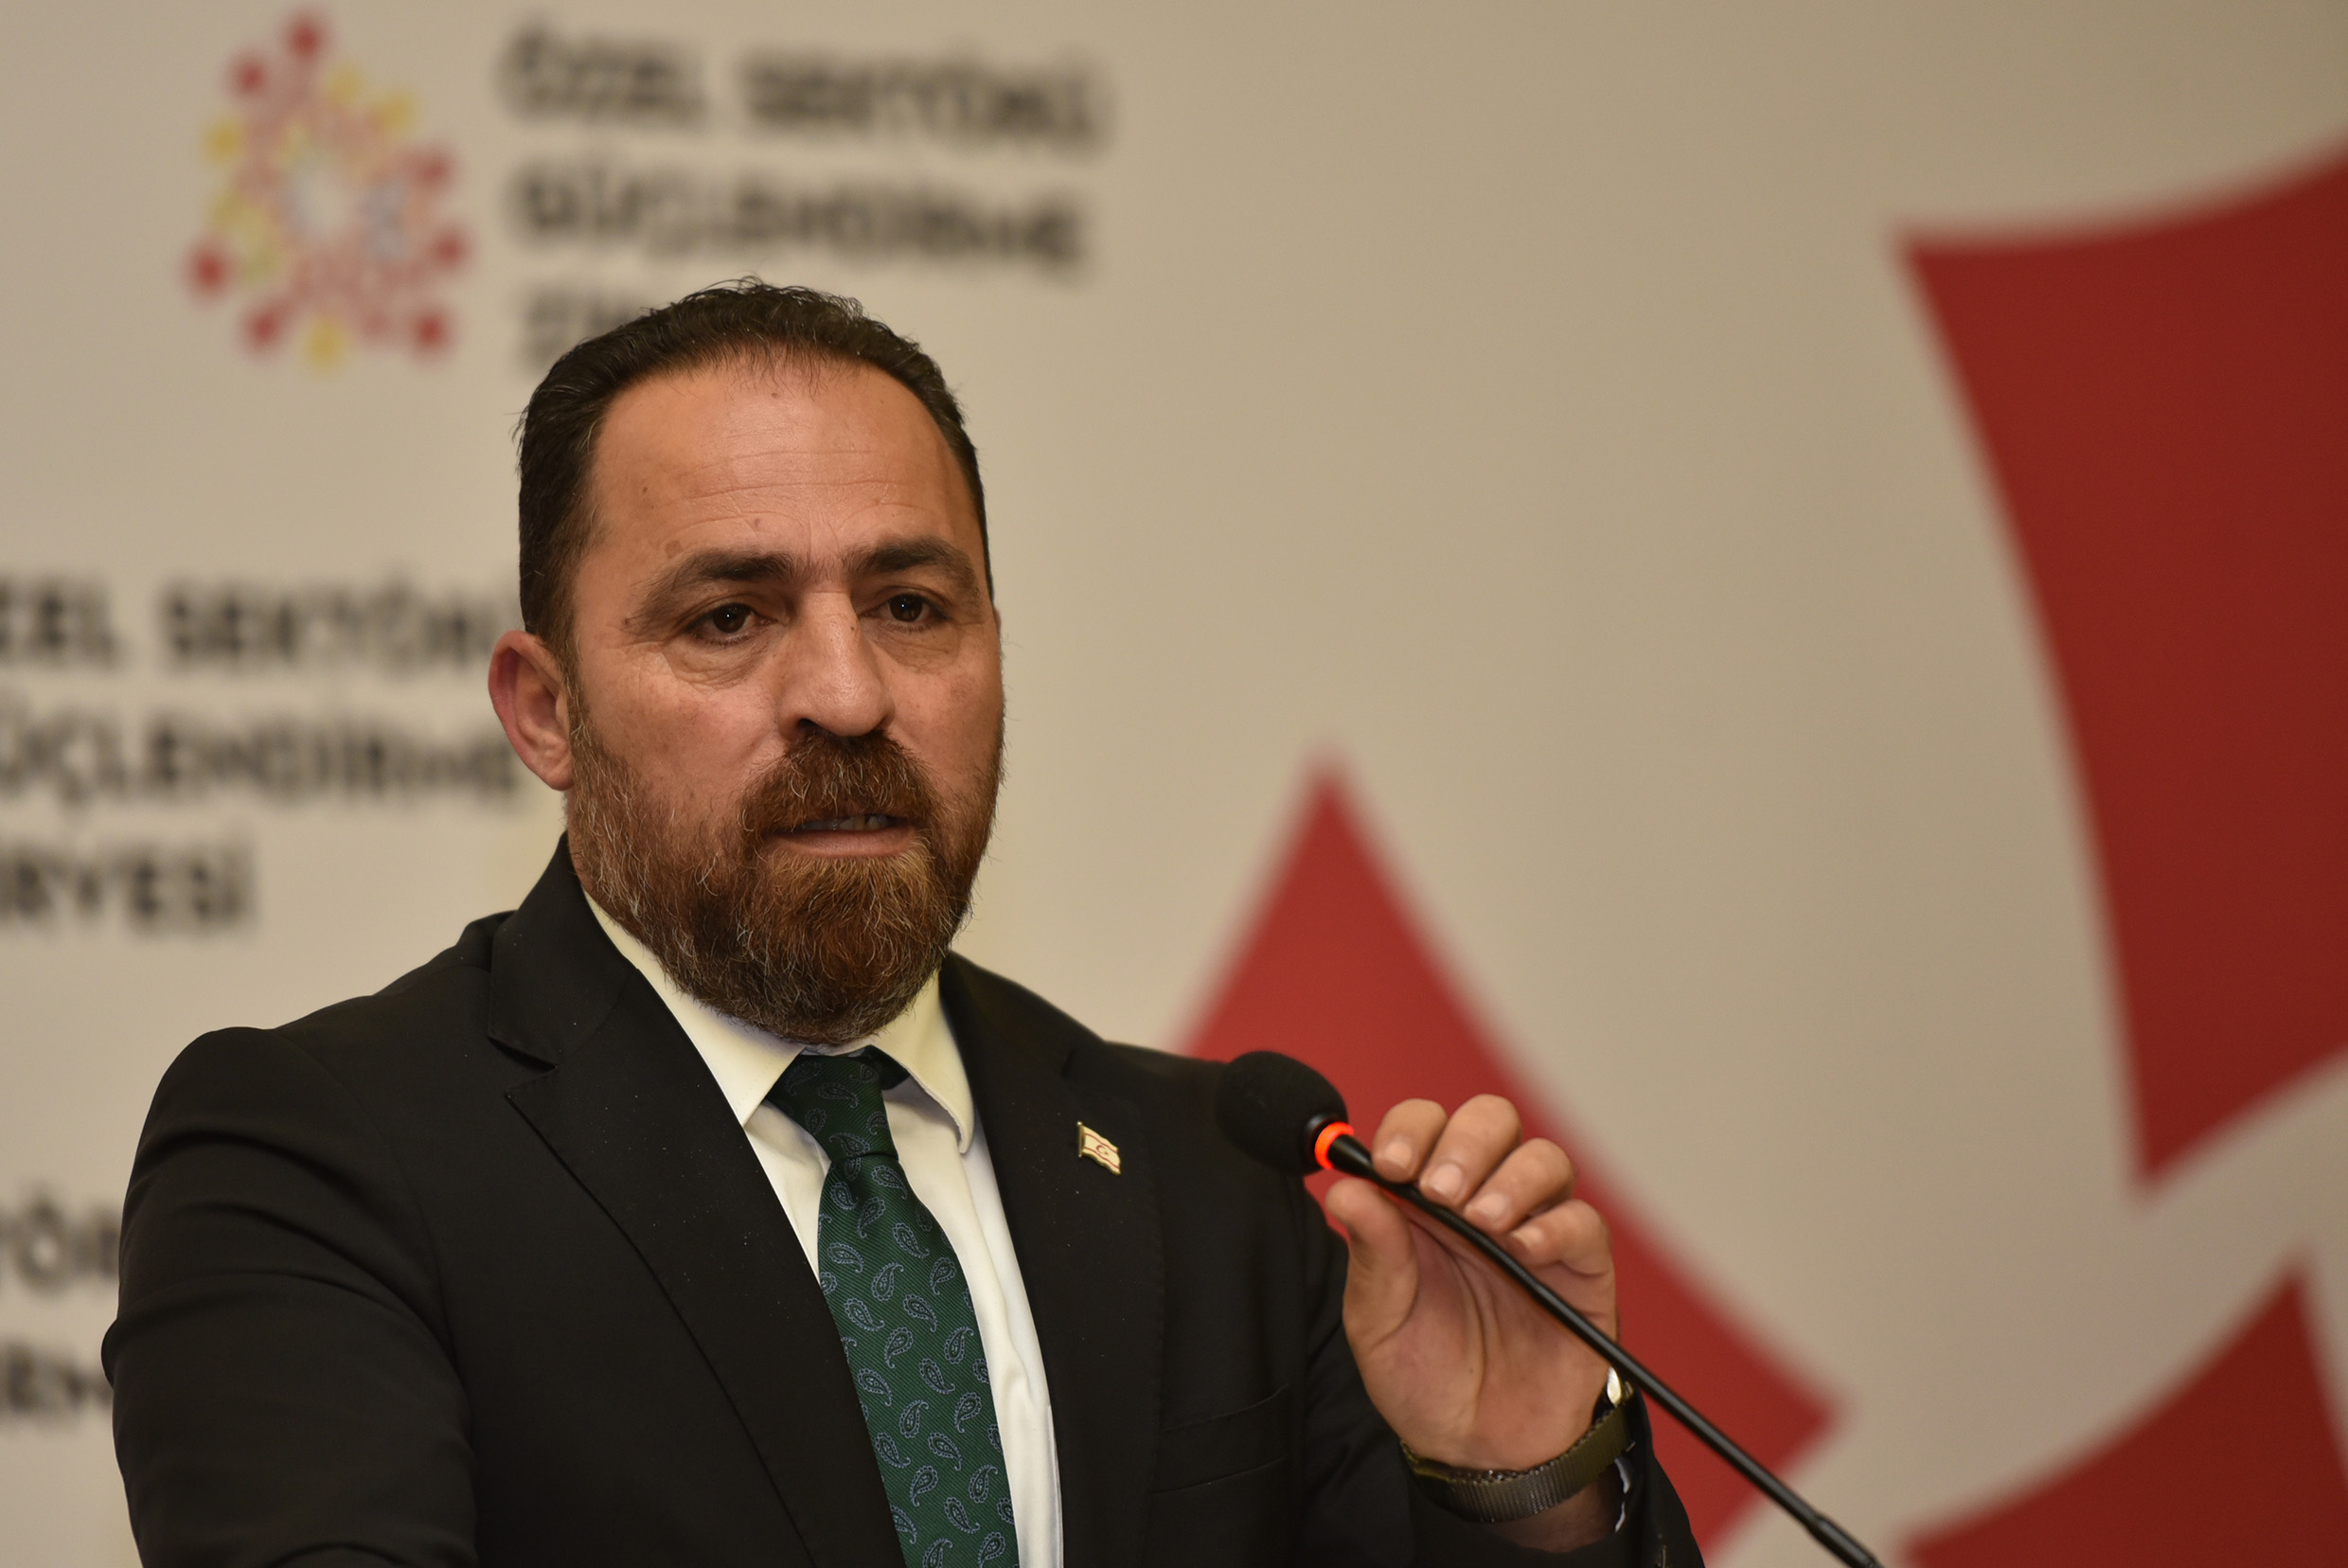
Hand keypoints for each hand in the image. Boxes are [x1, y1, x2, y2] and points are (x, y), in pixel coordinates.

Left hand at [1322, 1095, 1618, 1545]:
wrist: (1477, 1448)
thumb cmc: (1424, 1376)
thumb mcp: (1379, 1319)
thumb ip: (1372, 1252)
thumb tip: (1344, 1185)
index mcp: (1424, 1202)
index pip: (1424, 1127)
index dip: (1410, 1131)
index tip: (1392, 1165)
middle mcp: (1481, 1201)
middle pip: (1490, 1121)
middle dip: (1465, 1141)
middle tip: (1442, 1190)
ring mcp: (1536, 1229)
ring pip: (1543, 1157)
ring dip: (1512, 1177)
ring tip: (1484, 1221)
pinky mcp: (1582, 1268)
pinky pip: (1585, 1222)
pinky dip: (1557, 1225)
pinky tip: (1525, 1249)